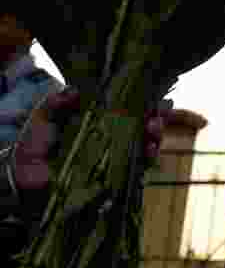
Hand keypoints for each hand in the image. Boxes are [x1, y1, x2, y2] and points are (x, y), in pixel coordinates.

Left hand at [12, 89, 172, 192]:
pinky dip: (148, 160)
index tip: (157, 98)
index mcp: (101, 120)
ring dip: (156, 137)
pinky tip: (150, 150)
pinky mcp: (112, 177)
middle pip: (144, 127)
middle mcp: (112, 138)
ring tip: (155, 129)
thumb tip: (75, 90)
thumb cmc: (34, 142)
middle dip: (157, 120)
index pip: (130, 109)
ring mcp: (114, 158)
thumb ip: (57, 101)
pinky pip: (137, 169)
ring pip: (146, 147)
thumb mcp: (45, 115)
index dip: (147, 104)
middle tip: (157, 116)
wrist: (24, 172)